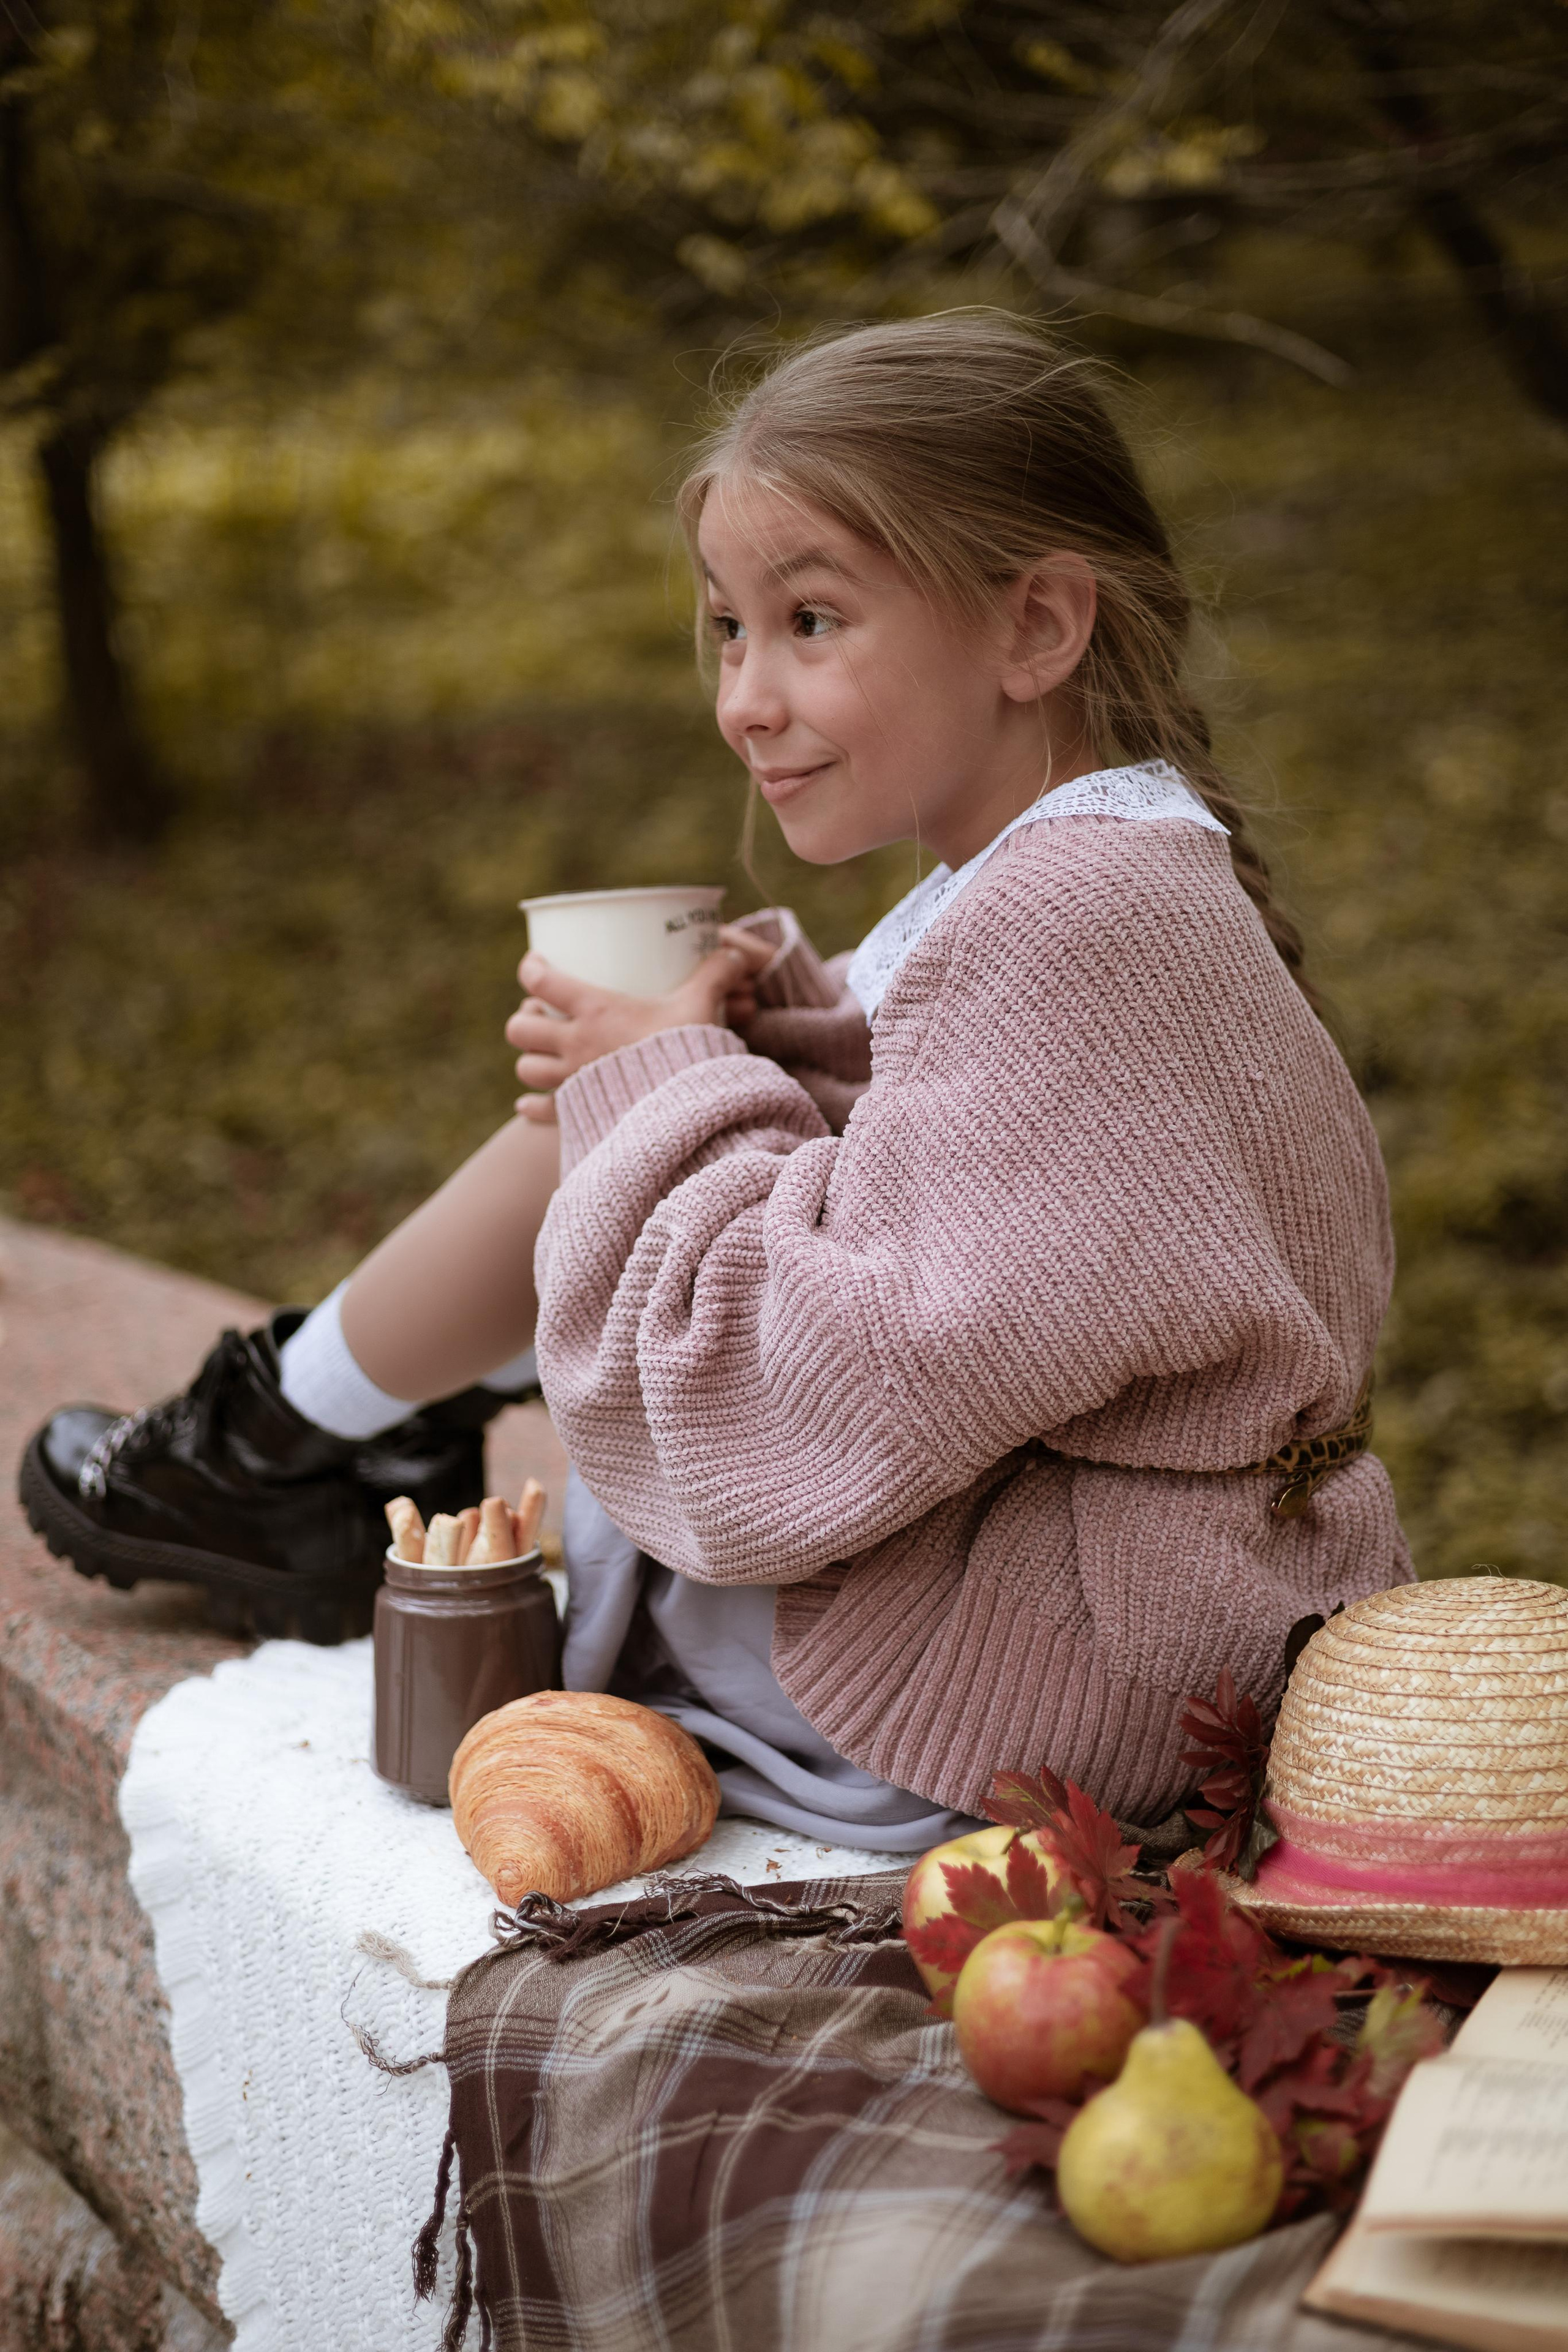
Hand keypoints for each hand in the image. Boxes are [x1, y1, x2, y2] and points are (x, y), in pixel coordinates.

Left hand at [506, 926, 773, 1122]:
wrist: (688, 1109)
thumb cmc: (689, 1052)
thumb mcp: (701, 1005)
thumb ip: (714, 975)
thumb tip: (735, 953)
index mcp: (596, 1011)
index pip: (542, 981)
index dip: (531, 968)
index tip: (536, 964)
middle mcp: (575, 1045)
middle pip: (521, 1029)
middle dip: (525, 1020)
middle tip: (541, 1014)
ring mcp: (573, 1082)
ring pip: (527, 1068)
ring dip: (530, 1059)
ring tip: (543, 1053)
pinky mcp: (578, 1115)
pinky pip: (541, 1110)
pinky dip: (532, 1106)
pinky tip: (528, 1104)